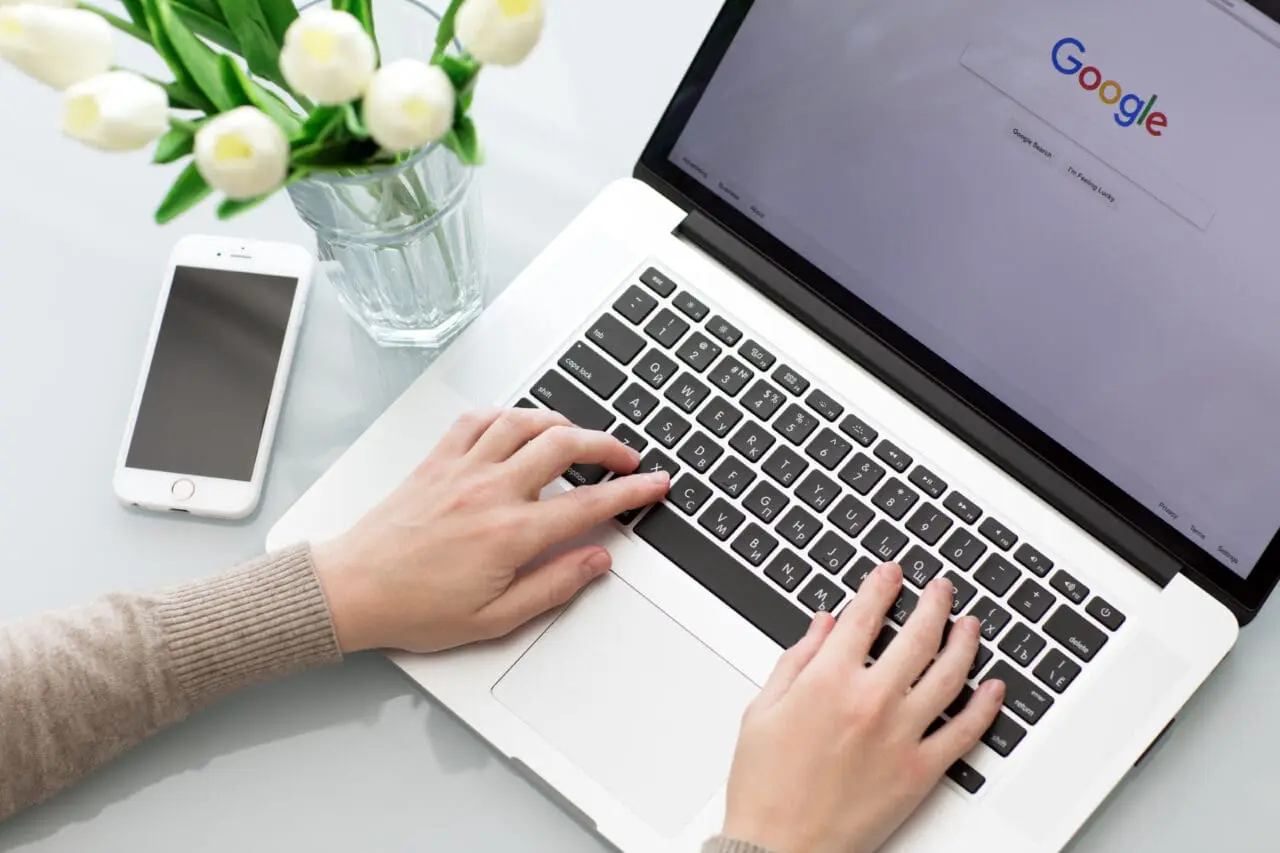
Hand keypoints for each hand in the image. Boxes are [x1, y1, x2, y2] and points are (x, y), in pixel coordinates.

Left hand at [311, 408, 669, 653]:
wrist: (352, 590)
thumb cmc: (415, 608)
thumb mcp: (495, 619)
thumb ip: (554, 585)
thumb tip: (596, 561)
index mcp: (511, 533)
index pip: (589, 503)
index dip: (631, 491)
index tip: (655, 483)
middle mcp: (490, 491)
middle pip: (565, 446)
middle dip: (608, 446)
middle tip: (626, 459)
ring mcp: (462, 469)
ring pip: (525, 422)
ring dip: (561, 424)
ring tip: (579, 439)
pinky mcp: (437, 460)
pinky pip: (479, 419)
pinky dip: (507, 415)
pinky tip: (518, 426)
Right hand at [722, 564, 1005, 852]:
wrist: (780, 847)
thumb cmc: (765, 785)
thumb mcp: (762, 709)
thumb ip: (796, 660)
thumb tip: (823, 626)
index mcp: (827, 680)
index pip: (865, 615)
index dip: (882, 586)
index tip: (891, 573)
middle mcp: (871, 701)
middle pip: (918, 636)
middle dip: (933, 602)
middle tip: (940, 589)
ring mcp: (901, 735)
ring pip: (950, 674)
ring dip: (965, 641)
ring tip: (970, 624)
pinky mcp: (920, 771)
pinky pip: (965, 731)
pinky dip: (985, 705)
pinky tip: (992, 687)